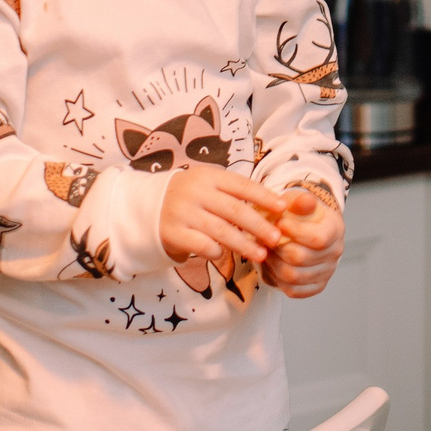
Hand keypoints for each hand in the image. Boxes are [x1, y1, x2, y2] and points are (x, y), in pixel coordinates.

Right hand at [160, 165, 290, 274]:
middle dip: (259, 225)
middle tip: (277, 238)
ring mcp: (182, 212)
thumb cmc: (191, 199)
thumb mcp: (209, 187)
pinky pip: (202, 245)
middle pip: (235, 210)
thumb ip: (235, 195)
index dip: (264, 197)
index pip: (242, 185)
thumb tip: (274, 208)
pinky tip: (224, 255)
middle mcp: (195, 191)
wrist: (148, 207)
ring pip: (221, 230)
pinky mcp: (172, 232)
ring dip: (244, 244)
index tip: (283, 208)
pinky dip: (217, 251)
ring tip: (261, 255)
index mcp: (208, 176)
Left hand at [263, 185, 343, 298]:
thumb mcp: (299, 200)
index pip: (318, 239)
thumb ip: (301, 201)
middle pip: (302, 259)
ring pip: (294, 276)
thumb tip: (304, 202)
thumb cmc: (300, 212)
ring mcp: (326, 272)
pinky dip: (277, 279)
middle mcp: (335, 253)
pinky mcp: (315, 286)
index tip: (278, 223)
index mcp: (335, 229)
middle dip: (278, 248)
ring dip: (273, 264)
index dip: (295, 232)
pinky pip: (293, 290)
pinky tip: (271, 264)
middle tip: (263, 238)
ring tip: (264, 250)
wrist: (305, 226)